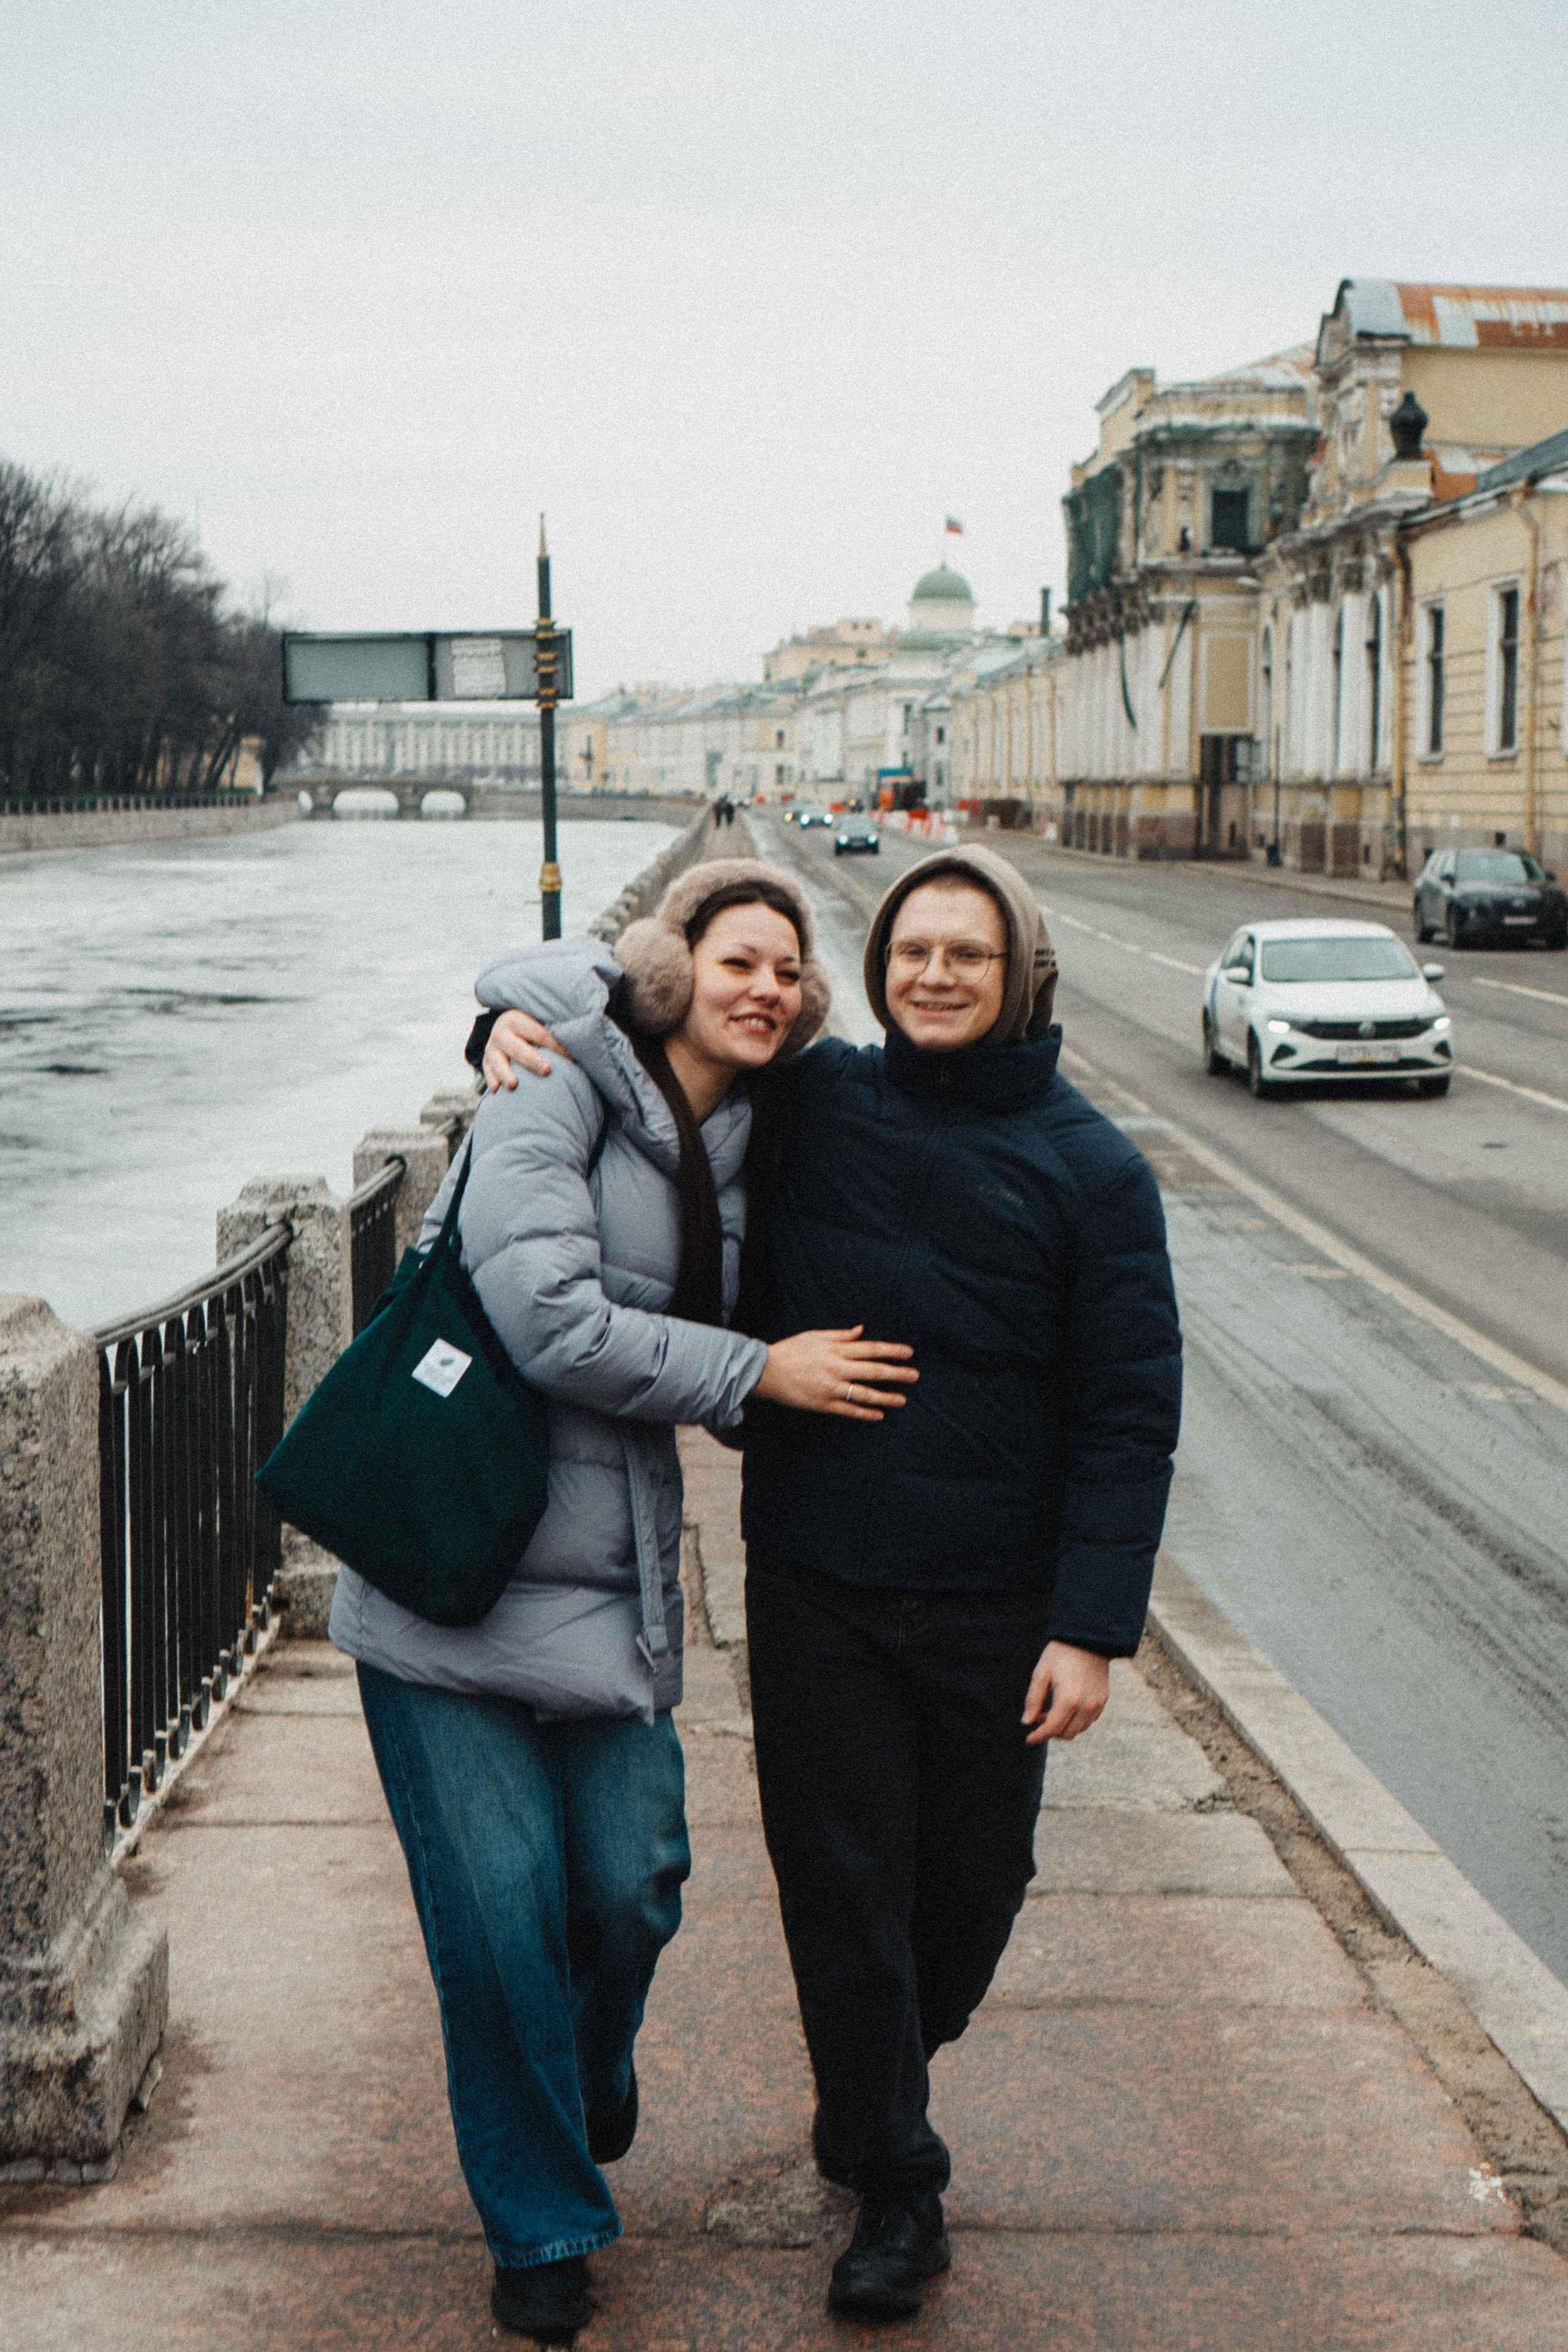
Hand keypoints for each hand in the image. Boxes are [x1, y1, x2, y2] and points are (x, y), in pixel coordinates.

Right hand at [484, 1008, 571, 1089]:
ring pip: (498, 1061)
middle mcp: (501, 1032)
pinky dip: (492, 1080)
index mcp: (517, 1018)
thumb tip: (583, 1040)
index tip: (571, 1057)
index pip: (538, 1033)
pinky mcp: (487, 1062)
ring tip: (514, 1084)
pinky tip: (498, 1090)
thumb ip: (554, 1029)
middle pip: (517, 1047)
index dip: (555, 1046)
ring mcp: (492, 1048)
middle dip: (532, 1059)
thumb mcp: (539, 1022)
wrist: (506, 1028)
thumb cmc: (533, 1029)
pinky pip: (488, 1072)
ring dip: (505, 1073)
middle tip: (546, 1070)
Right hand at [754, 1326, 917, 1420]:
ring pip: (863, 1393)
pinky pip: (848, 1410)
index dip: (891, 1350)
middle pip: (872, 1371)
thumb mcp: (814, 1336)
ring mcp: (830, 1388)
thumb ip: (840, 1335)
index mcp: (835, 1350)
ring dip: (885, 1397)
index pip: (870, 1349)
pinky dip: (864, 1413)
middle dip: (895, 1373)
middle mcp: (836, 1368)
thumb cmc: (790, 1350)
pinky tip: (879, 1415)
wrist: (765, 1371)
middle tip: (914, 1376)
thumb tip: (861, 1330)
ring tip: (902, 1399)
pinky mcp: (822, 1404)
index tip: (908, 1352)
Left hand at [1022, 1641, 1108, 1745]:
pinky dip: (1076, 1720)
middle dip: (1051, 1731)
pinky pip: (1089, 1720)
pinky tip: (1067, 1707)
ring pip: (1079, 1729)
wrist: (1087, 1637)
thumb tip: (1026, 1722)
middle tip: (1039, 1717)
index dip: (1038, 1737)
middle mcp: (1086, 1706)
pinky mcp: (1103, 1700)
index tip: (1028, 1739)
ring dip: (1064, 1727)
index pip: (1052, 1729)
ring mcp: (1097, 1704)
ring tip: (1052, 1711)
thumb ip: (1033, 1700)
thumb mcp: (1041, 1674)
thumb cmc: (1060, 1654)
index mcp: (1068, 1700)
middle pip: (1066, 1734)